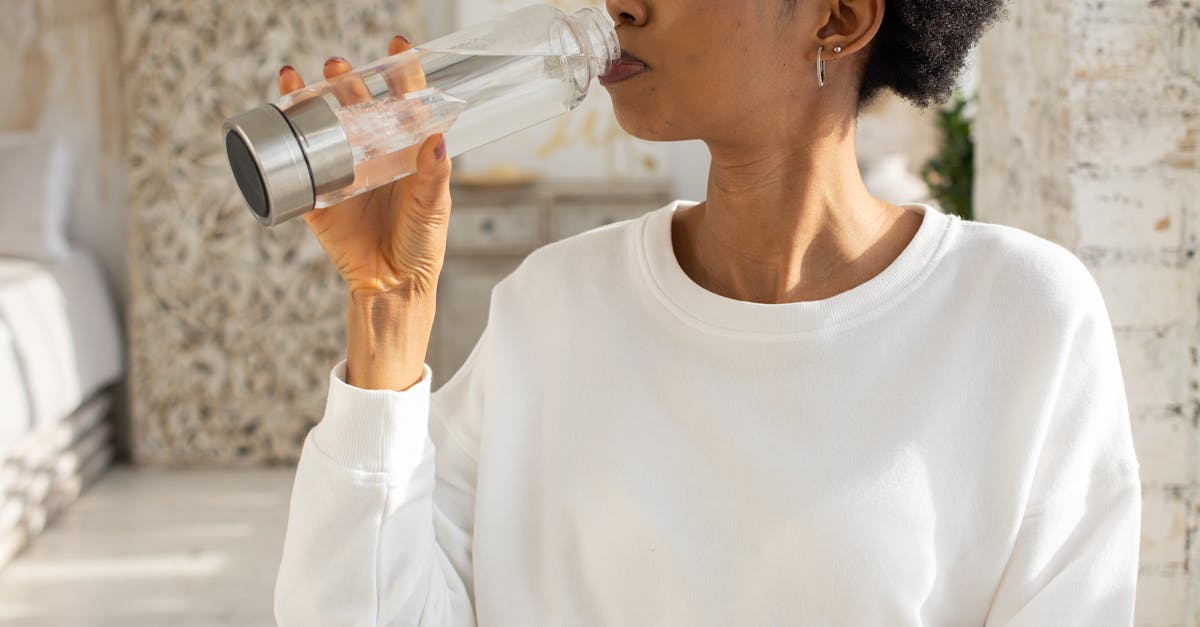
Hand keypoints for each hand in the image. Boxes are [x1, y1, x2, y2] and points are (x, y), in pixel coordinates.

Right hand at [279, 35, 452, 300]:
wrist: (390, 285)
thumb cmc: (419, 245)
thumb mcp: (432, 208)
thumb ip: (434, 175)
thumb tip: (437, 139)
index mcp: (405, 154)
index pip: (404, 104)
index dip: (401, 73)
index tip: (396, 45)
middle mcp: (373, 156)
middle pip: (358, 106)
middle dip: (347, 80)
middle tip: (339, 65)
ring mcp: (343, 173)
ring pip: (324, 127)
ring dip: (312, 99)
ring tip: (304, 79)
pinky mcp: (318, 196)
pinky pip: (297, 164)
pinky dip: (284, 139)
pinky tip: (279, 116)